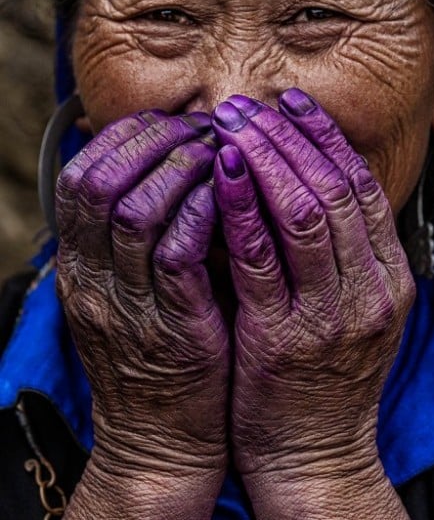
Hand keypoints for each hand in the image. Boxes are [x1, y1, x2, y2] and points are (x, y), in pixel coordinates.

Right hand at [56, 110, 228, 515]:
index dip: (123, 140)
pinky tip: (230, 193)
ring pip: (135, 212)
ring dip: (179, 171)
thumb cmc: (155, 345)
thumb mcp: (125, 287)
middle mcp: (91, 281)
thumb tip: (161, 162)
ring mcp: (126, 306)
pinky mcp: (170, 328)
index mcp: (78, 265)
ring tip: (218, 152)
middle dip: (152, 144)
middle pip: (101, 185)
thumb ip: (134, 232)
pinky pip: (178, 255)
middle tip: (201, 128)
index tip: (168, 121)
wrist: (160, 437)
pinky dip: (202, 214)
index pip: (79, 179)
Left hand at [212, 90, 414, 515]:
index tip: (293, 103)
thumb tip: (300, 181)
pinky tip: (224, 175)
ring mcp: (332, 314)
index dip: (326, 138)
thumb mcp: (348, 307)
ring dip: (267, 160)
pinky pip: (262, 258)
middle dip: (291, 137)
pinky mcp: (284, 337)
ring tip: (232, 125)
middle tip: (251, 104)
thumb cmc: (322, 375)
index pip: (362, 187)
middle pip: (336, 188)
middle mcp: (370, 289)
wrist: (315, 455)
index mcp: (388, 276)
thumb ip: (336, 251)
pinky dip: (244, 209)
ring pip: (306, 212)